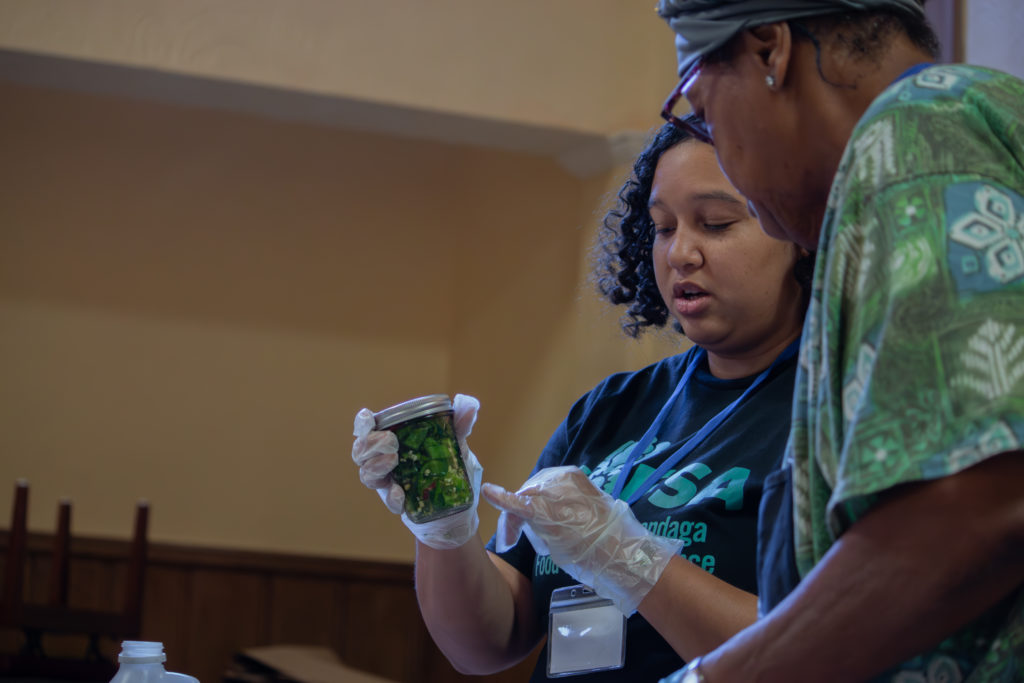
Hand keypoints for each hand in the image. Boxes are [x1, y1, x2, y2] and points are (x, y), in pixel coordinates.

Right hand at [352, 394, 483, 549]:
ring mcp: (388, 481)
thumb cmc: (449, 465)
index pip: (367, 428)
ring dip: (375, 466)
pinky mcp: (397, 502)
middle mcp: (383, 459)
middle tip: (392, 442)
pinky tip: (401, 495)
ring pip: (366, 474)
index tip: (369, 418)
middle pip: (360, 450)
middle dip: (370, 444)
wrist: (458, 503)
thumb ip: (460, 422)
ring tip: (394, 460)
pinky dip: (392, 496)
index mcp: (392, 439)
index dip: (362, 423)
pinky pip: (387, 500)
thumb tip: (469, 403)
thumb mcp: (456, 442)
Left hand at [482, 466, 682, 614]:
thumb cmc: (604, 537)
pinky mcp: (543, 511)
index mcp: (571, 476)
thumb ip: (562, 507)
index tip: (521, 521)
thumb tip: (542, 516)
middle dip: (517, 513)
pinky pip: (518, 503)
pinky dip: (501, 498)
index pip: (539, 487)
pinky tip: (488, 492)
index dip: (526, 503)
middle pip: (527, 492)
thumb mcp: (584, 512)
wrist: (619, 551)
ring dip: (512, 520)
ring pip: (521, 500)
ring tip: (510, 540)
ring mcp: (551, 493)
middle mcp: (560, 479)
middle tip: (512, 538)